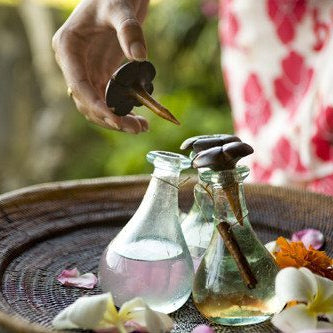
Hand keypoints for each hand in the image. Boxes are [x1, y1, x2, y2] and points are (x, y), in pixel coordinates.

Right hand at [52, 0, 148, 133]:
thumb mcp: (119, 6)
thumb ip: (129, 29)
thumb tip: (139, 57)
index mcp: (68, 48)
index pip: (78, 86)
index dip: (96, 106)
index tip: (116, 120)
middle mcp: (74, 63)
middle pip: (87, 102)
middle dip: (110, 119)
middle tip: (137, 129)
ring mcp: (87, 70)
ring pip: (98, 105)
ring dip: (117, 120)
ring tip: (142, 127)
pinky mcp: (101, 73)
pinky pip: (108, 99)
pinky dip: (122, 110)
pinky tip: (139, 117)